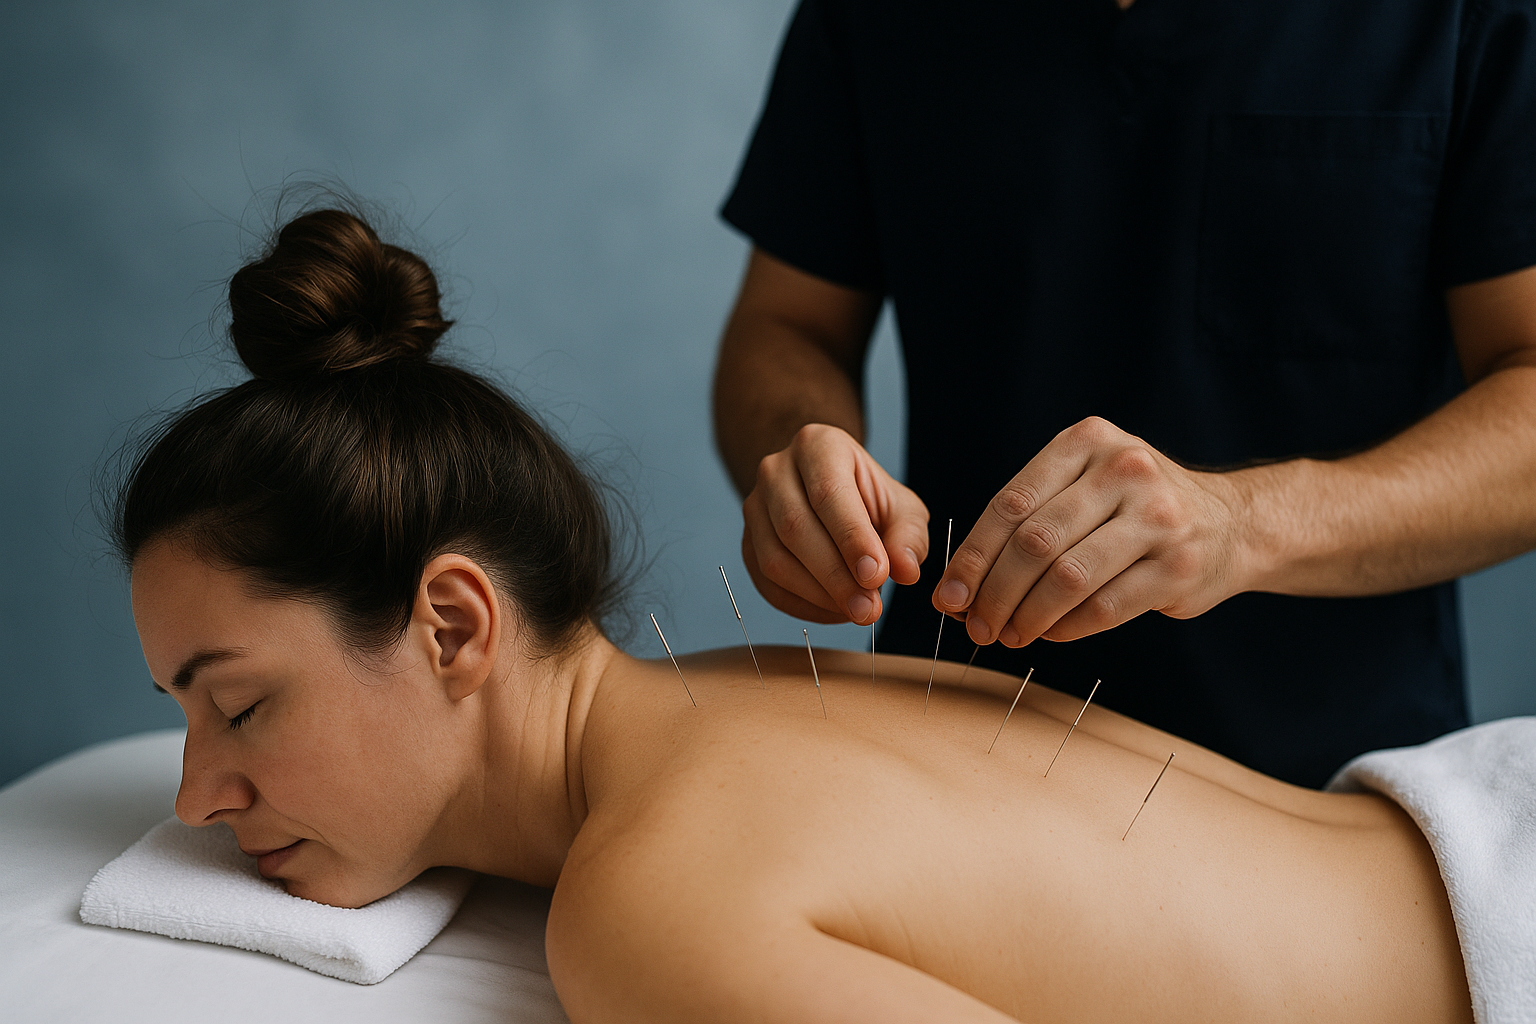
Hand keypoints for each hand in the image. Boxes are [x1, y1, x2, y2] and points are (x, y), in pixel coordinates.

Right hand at [742, 423, 929, 623]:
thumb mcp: (901, 507)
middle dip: (835, 575)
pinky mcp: (747, 543)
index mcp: (817, 446)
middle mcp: (776, 470)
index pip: (828, 493)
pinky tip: (835, 611)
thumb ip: (908, 536)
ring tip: (857, 611)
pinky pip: (766, 583)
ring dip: (818, 594)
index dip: (852, 538)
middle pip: (795, 527)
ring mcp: (755, 507)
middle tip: (869, 608)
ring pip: (774, 558)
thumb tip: (906, 571)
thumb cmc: (869, 499)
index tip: (877, 576)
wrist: (830, 494)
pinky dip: (802, 606)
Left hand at [935, 417, 1248, 645]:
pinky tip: (1050, 633)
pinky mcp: (1178, 566)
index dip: (972, 557)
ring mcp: (1158, 517)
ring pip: (1067, 578)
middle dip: (993, 593)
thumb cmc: (1134, 509)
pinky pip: (1103, 607)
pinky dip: (1066, 627)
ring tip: (1008, 634)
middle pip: (1034, 542)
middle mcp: (1125, 470)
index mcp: (1087, 442)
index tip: (948, 596)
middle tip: (975, 625)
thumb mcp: (1084, 484)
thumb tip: (958, 586)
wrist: (1232, 523)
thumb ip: (1028, 520)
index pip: (1010, 504)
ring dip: (1026, 616)